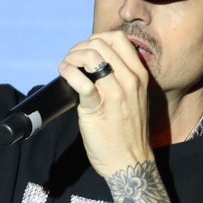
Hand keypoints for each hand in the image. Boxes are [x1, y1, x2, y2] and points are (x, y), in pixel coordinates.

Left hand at [59, 31, 151, 176]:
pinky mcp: (97, 108)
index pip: (119, 39)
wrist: (130, 163)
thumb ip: (122, 80)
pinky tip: (63, 73)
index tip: (85, 49)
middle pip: (101, 44)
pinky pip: (81, 81)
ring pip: (91, 56)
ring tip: (66, 65)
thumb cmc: (128, 133)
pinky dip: (68, 72)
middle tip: (71, 58)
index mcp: (140, 75)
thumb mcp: (135, 99)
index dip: (97, 38)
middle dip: (80, 46)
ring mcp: (115, 94)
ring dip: (72, 56)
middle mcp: (130, 81)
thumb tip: (96, 65)